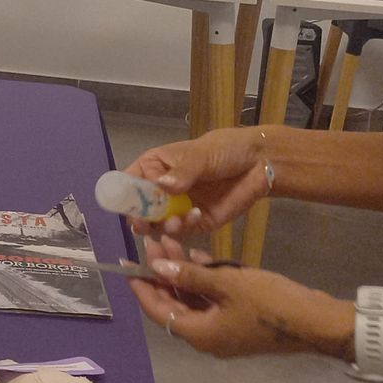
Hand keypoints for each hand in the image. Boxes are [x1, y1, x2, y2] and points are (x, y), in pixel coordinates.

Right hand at [122, 126, 271, 240]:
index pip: (128, 183)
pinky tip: (195, 216)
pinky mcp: (194, 223)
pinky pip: (181, 232)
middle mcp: (160, 190)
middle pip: (138, 210)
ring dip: (162, 226)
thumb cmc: (223, 150)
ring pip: (157, 226)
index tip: (129, 207)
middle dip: (140, 219)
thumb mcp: (200, 155)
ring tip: (175, 221)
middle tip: (146, 224)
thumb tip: (162, 185)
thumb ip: (181, 172)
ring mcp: (176, 208)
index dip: (124, 196)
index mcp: (153, 167)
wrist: (258, 164)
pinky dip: (184, 227)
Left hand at [129, 236, 351, 358]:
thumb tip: (158, 266)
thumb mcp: (228, 283)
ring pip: (192, 299)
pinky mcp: (238, 321)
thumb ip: (190, 275)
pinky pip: (211, 300)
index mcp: (199, 334)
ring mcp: (224, 331)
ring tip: (173, 241)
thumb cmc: (270, 303)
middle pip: (173, 304)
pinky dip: (203, 280)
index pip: (158, 310)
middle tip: (155, 242)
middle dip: (162, 273)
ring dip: (183, 272)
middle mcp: (206, 337)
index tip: (126, 264)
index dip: (141, 287)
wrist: (317, 321)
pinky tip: (199, 255)